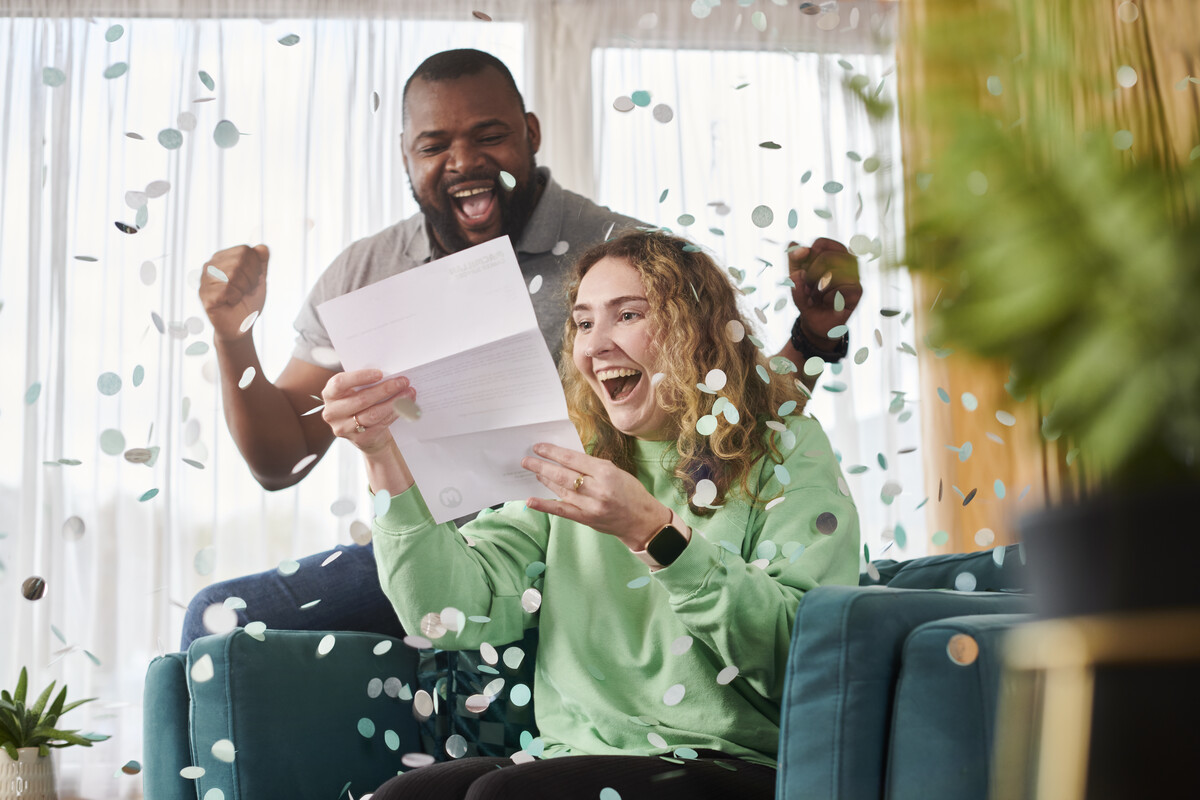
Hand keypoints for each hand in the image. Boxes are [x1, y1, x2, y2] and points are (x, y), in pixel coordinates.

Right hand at [199, 244, 269, 342]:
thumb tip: (262, 248)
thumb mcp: (259, 279)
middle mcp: (210, 266)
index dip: (256, 268)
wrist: (242, 326)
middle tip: (247, 291)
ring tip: (239, 297)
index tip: (253, 281)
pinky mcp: (204, 296)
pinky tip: (231, 302)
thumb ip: (261, 262)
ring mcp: (204, 280)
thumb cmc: (248, 301)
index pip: (245, 250)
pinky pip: (226, 289)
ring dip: (243, 289)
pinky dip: (236, 298)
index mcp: (222, 258)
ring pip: (232, 274)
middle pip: (239, 260)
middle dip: (251, 279)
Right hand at [321, 369, 414, 456]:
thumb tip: (390, 374)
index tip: (380, 373)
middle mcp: (332, 412)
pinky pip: (381, 424)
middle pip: (361, 399)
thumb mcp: (354, 391)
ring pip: (373, 414)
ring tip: (408, 393)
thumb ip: (364, 383)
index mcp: (329, 394)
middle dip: (385, 389)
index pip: (340, 383)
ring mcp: (344, 428)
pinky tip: (406, 406)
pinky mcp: (360, 439)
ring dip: (394, 402)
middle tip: (403, 381)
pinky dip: (395, 413)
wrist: (363, 433)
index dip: (360, 377)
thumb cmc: (360, 404)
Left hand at [521, 443, 671, 550]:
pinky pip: (562, 511)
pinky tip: (531, 501)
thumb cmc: (631, 492)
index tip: (539, 447)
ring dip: (545, 480)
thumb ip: (591, 467)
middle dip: (542, 465)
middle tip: (526, 460)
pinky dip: (545, 505)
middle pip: (563, 475)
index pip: (573, 459)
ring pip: (561, 490)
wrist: (642, 520)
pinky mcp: (586, 519)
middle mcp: (597, 489)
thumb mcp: (615, 472)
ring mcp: (591, 506)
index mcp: (606, 472)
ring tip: (534, 471)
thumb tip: (565, 460)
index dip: (553, 452)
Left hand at [788, 237, 862, 341]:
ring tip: (816, 297)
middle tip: (808, 289)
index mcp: (833, 251)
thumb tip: (802, 249)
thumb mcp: (795, 277)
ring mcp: (855, 275)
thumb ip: (794, 260)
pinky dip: (827, 298)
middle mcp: (847, 260)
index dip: (807, 258)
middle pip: (826, 257)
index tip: (803, 272)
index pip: (820, 243)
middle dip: (811, 275)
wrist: (816, 321)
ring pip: (833, 274)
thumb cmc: (807, 295)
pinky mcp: (858, 291)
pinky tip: (827, 302)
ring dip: (818, 289)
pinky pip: (839, 290)